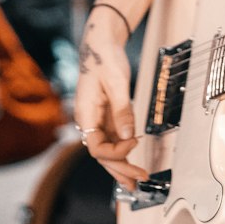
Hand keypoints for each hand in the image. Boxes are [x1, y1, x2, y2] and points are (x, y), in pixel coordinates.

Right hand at [74, 8, 147, 190]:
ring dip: (121, 165)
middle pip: (102, 154)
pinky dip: (123, 151)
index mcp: (85, 114)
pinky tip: (132, 161)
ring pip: (108, 149)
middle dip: (119, 169)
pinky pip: (114, 139)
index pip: (96, 147)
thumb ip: (123, 111)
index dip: (114, 152)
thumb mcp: (116, 83)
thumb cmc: (104, 58)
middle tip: (139, 180)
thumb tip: (129, 137)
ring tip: (136, 180)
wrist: (100, 42)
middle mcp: (89, 121)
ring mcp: (98, 119)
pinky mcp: (107, 115)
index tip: (134, 143)